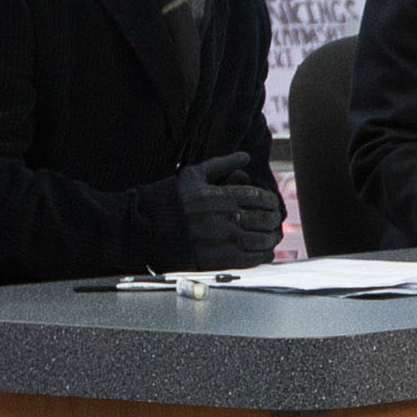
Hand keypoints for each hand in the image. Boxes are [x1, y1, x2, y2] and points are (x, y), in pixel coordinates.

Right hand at [174, 152, 282, 267]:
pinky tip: (265, 253)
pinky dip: (263, 256)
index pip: (261, 198)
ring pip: (262, 240)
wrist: (142, 229)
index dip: (271, 203)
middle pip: (265, 219)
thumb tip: (246, 156)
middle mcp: (225, 217)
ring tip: (272, 237)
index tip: (271, 206)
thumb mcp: (192, 176)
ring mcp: (223, 240)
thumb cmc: (167, 199)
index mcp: (221, 195)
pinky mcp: (218, 260)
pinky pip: (252, 259)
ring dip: (271, 238)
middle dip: (273, 220)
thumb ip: (221, 164)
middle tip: (274, 222)